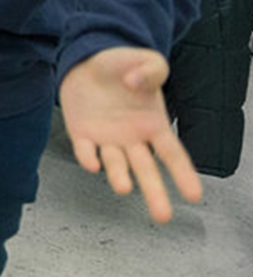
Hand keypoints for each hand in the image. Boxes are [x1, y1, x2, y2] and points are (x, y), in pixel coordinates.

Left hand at [60, 47, 201, 222]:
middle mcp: (132, 138)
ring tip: (124, 188)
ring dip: (119, 176)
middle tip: (163, 216)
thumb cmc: (123, 66)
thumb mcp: (147, 61)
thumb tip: (137, 83)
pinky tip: (92, 163)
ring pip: (116, 163)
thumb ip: (152, 70)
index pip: (173, 155)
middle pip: (146, 170)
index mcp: (154, 125)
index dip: (184, 174)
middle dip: (155, 193)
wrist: (88, 60)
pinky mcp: (81, 132)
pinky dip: (88, 157)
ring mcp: (107, 138)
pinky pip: (85, 149)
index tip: (194, 196)